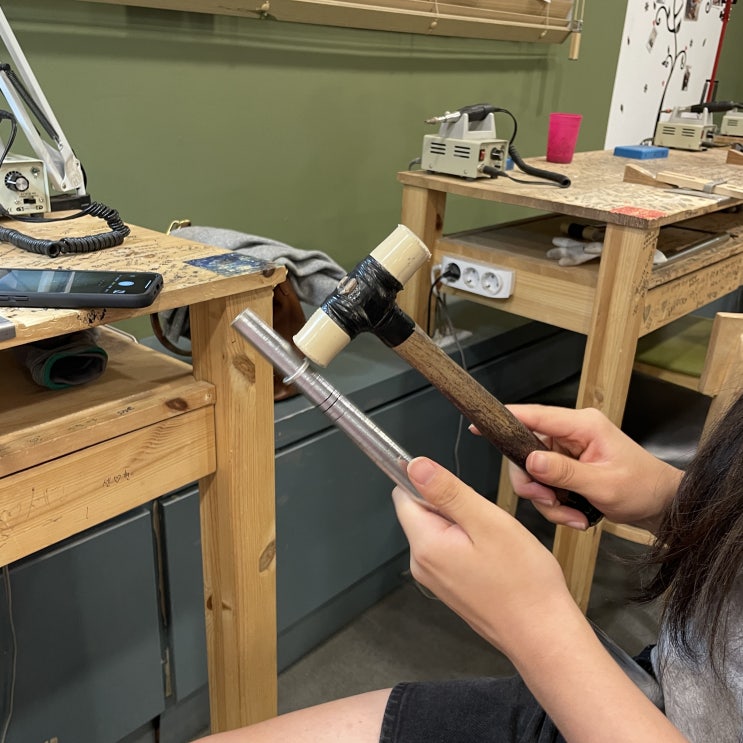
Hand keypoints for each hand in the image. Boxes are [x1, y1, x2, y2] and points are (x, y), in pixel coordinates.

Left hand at [391, 457, 574, 656]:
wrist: (543, 635)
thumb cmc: (523, 582)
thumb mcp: (487, 522)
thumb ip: (448, 491)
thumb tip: (415, 466)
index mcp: (425, 545)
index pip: (405, 496)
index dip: (430, 483)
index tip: (460, 489)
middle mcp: (423, 564)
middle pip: (423, 512)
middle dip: (453, 505)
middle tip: (487, 521)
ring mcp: (436, 579)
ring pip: (441, 530)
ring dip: (466, 525)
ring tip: (496, 543)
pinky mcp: (452, 587)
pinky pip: (453, 550)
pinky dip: (472, 545)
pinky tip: (496, 558)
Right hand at [505, 405, 682, 532]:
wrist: (663, 507)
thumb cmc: (642, 489)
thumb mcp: (603, 484)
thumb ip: (564, 472)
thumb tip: (530, 460)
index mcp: (582, 426)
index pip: (535, 416)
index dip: (505, 419)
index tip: (477, 425)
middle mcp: (571, 434)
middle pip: (527, 451)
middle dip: (534, 483)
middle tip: (548, 502)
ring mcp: (569, 452)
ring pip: (534, 473)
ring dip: (548, 501)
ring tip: (573, 517)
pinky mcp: (568, 469)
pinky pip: (546, 485)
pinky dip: (556, 506)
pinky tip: (577, 517)